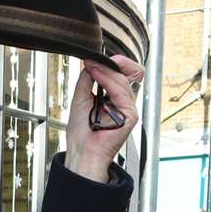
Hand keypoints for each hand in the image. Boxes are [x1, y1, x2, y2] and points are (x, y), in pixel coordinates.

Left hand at [63, 54, 143, 182]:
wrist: (82, 152)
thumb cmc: (82, 134)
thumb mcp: (80, 99)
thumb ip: (87, 80)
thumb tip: (90, 62)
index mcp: (115, 99)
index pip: (123, 74)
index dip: (113, 64)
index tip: (94, 59)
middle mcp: (124, 103)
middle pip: (126, 74)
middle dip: (112, 63)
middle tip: (94, 60)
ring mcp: (129, 109)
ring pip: (122, 80)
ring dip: (105, 71)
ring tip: (91, 67)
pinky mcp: (130, 116)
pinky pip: (121, 92)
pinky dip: (108, 81)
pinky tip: (97, 75)